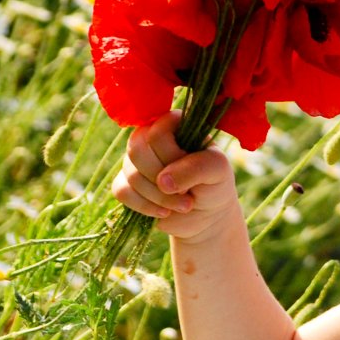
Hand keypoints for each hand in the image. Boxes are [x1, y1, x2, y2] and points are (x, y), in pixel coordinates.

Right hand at [113, 111, 241, 243]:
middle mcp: (150, 137)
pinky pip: (121, 191)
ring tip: (184, 205)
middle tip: (187, 193)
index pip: (157, 132)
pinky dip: (144, 206)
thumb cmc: (215, 184)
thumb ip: (196, 168)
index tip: (193, 171)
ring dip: (159, 197)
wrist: (208, 215)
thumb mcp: (217, 171)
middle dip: (163, 179)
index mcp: (173, 124)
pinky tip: (164, 212)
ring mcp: (137, 160)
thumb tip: (162, 181)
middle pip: (137, 150)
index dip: (172, 156)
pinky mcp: (127, 183)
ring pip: (131, 174)